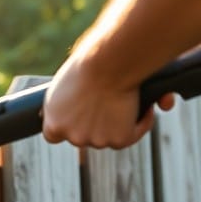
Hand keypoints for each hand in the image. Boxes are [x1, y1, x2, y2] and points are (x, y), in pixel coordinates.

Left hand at [41, 54, 174, 148]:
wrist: (110, 63)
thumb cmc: (91, 60)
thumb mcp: (69, 80)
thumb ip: (70, 98)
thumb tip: (82, 103)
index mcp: (53, 121)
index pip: (54, 135)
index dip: (67, 126)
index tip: (76, 117)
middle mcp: (72, 136)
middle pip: (84, 136)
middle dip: (95, 124)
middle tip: (107, 104)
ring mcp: (96, 141)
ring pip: (110, 136)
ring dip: (118, 123)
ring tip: (125, 100)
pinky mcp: (119, 140)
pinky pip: (133, 134)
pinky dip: (141, 122)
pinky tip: (146, 108)